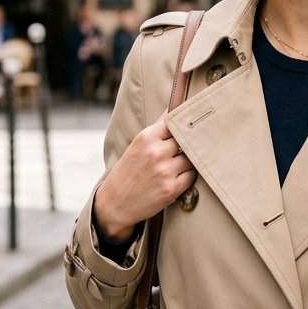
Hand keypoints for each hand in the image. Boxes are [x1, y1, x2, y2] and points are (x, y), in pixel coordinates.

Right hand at [93, 116, 195, 241]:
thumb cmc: (128, 171)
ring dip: (189, 161)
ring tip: (179, 164)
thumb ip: (157, 128)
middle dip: (188, 143)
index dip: (184, 125)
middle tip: (188, 146)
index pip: (176, 122)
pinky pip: (192, 175)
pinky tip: (178, 177)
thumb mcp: (138, 145)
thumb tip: (174, 105)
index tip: (190, 126)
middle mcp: (156, 152)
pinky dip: (188, 175)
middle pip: (187, 139)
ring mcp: (165, 171)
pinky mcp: (171, 189)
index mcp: (146, 137)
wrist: (115, 203)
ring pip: (191, 158)